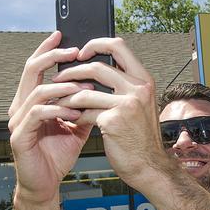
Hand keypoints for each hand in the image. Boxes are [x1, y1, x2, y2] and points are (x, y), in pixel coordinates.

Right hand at [8, 31, 93, 202]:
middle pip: (31, 71)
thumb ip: (84, 106)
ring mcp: (18, 120)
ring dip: (63, 87)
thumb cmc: (59, 153)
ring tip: (83, 87)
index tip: (64, 37)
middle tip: (74, 52)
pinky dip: (58, 109)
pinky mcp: (20, 136)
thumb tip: (102, 87)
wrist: (48, 182)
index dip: (48, 51)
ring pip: (37, 91)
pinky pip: (38, 114)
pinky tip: (74, 111)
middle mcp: (22, 106)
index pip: (38, 68)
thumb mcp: (77, 125)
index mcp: (33, 101)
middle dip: (53, 58)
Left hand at [53, 37, 168, 189]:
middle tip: (60, 78)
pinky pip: (85, 112)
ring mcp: (127, 104)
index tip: (81, 52)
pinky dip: (75, 116)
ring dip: (67, 97)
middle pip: (96, 66)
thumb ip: (124, 86)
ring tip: (61, 102)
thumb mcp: (140, 105)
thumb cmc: (141, 138)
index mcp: (144, 81)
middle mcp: (138, 89)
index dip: (96, 44)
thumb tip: (97, 70)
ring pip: (85, 91)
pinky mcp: (113, 121)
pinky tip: (73, 121)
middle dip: (71, 72)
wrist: (149, 165)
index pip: (118, 46)